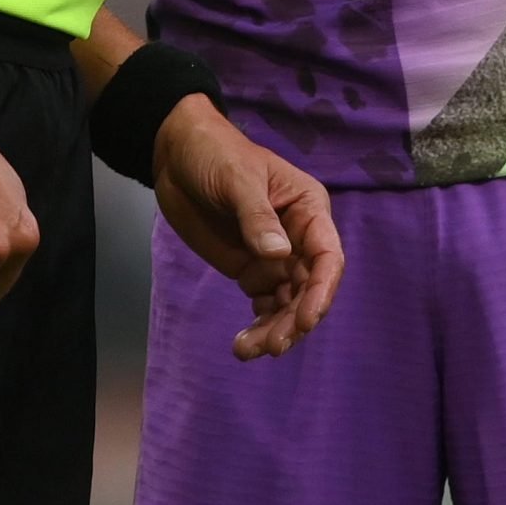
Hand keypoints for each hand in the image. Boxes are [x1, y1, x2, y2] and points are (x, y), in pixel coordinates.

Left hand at [152, 96, 345, 359]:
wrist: (177, 156)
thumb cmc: (215, 154)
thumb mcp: (237, 180)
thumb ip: (257, 218)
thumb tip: (280, 256)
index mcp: (308, 209)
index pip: (327, 256)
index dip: (322, 291)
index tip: (306, 320)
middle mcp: (299, 237)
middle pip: (309, 287)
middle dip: (295, 319)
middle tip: (271, 346)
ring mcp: (275, 256)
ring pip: (288, 302)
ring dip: (276, 328)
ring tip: (247, 350)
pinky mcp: (251, 269)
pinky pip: (265, 303)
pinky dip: (259, 325)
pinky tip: (242, 342)